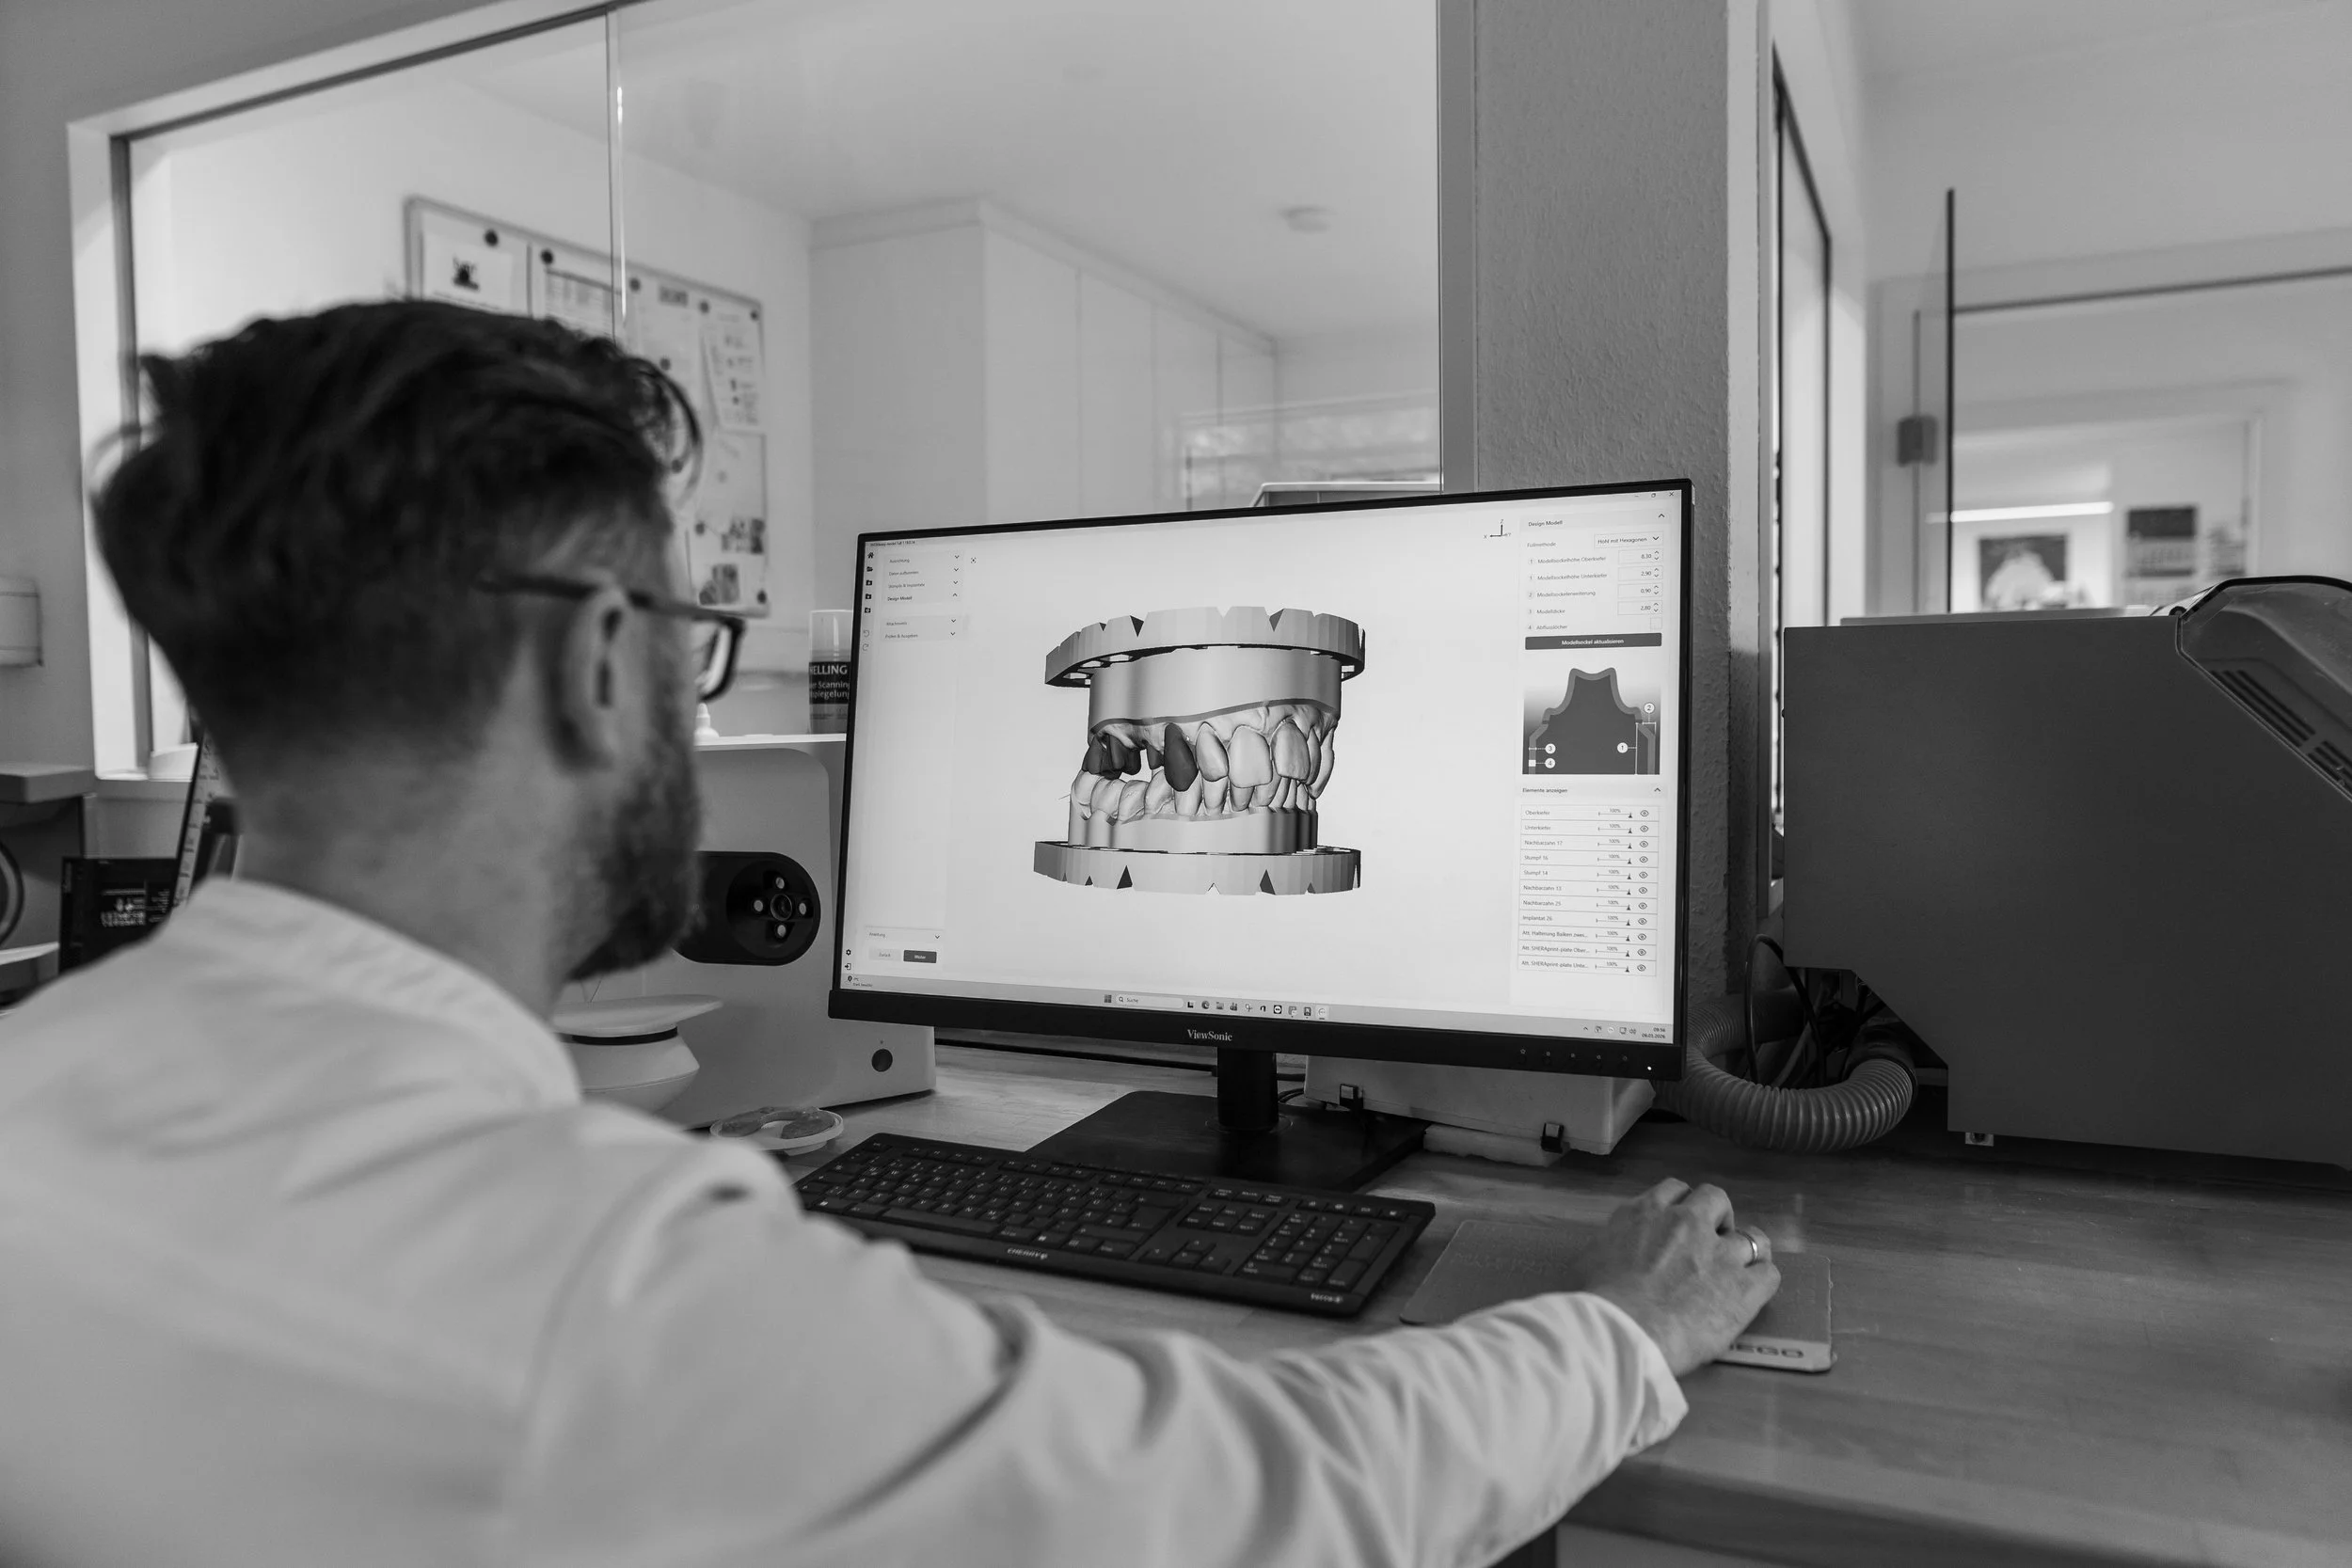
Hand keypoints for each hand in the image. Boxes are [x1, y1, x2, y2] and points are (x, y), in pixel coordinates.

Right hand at [1579, 1179, 1779, 1376]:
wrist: (1623, 1328)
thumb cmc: (1595, 1298)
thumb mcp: (1588, 1256)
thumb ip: (1612, 1243)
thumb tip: (1613, 1251)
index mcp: (1646, 1213)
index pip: (1674, 1190)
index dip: (1681, 1206)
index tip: (1680, 1224)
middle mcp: (1686, 1223)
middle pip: (1715, 1199)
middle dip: (1716, 1217)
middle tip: (1710, 1242)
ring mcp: (1719, 1253)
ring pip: (1751, 1236)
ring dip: (1745, 1250)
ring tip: (1738, 1270)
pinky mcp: (1744, 1287)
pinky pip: (1769, 1273)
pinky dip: (1762, 1280)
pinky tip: (1751, 1293)